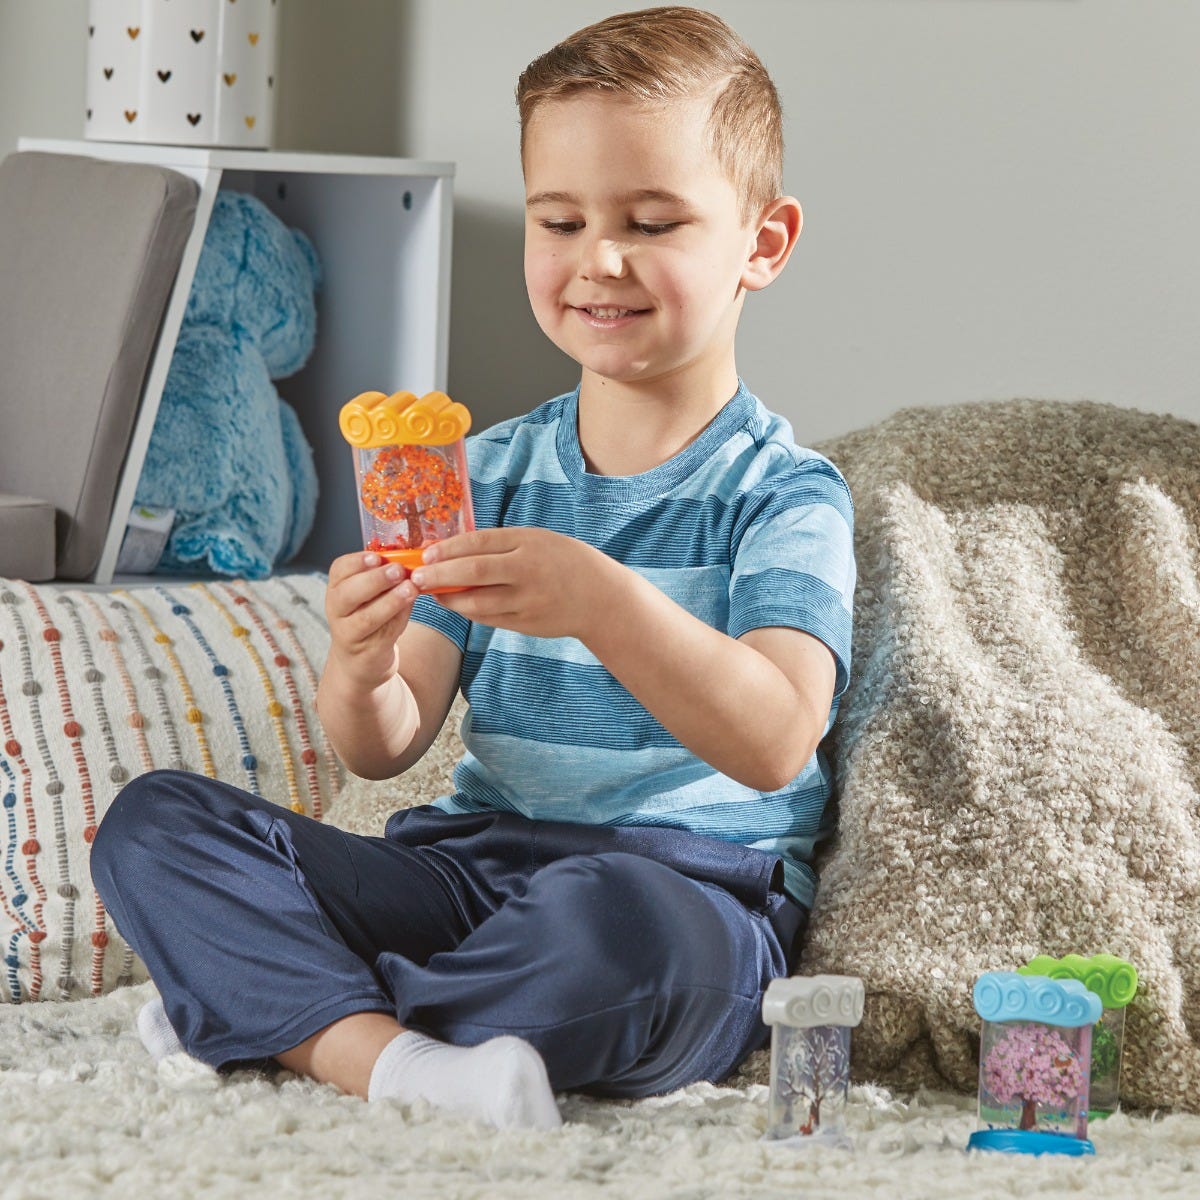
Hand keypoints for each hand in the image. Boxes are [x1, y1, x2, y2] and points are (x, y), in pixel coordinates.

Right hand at [324, 551, 420, 688]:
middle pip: (348, 594)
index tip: (376, 557)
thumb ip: (383, 577)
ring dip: (390, 601)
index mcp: (336, 588)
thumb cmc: (369, 615)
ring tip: (410, 589)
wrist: (361, 658)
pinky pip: (383, 634)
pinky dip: (399, 619)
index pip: (339, 570)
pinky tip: (411, 607)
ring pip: (366, 617)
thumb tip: (409, 560)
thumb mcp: (369, 594)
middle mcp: (337, 610)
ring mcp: (349, 633)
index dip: (357, 562)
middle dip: (375, 580)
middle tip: (398, 570)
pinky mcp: (367, 651)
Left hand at [409, 527, 609, 639]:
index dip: (449, 549)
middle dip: (439, 575)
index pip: (480, 543)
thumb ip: (502, 544)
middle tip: (416, 576)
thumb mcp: (538, 540)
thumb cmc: (564, 562)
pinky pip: (488, 618)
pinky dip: (468, 611)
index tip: (426, 553)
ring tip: (430, 592)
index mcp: (529, 544)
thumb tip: (455, 548)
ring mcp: (527, 601)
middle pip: (474, 573)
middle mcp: (527, 572)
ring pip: (477, 602)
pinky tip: (455, 604)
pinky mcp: (526, 624)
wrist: (601, 598)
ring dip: (448, 598)